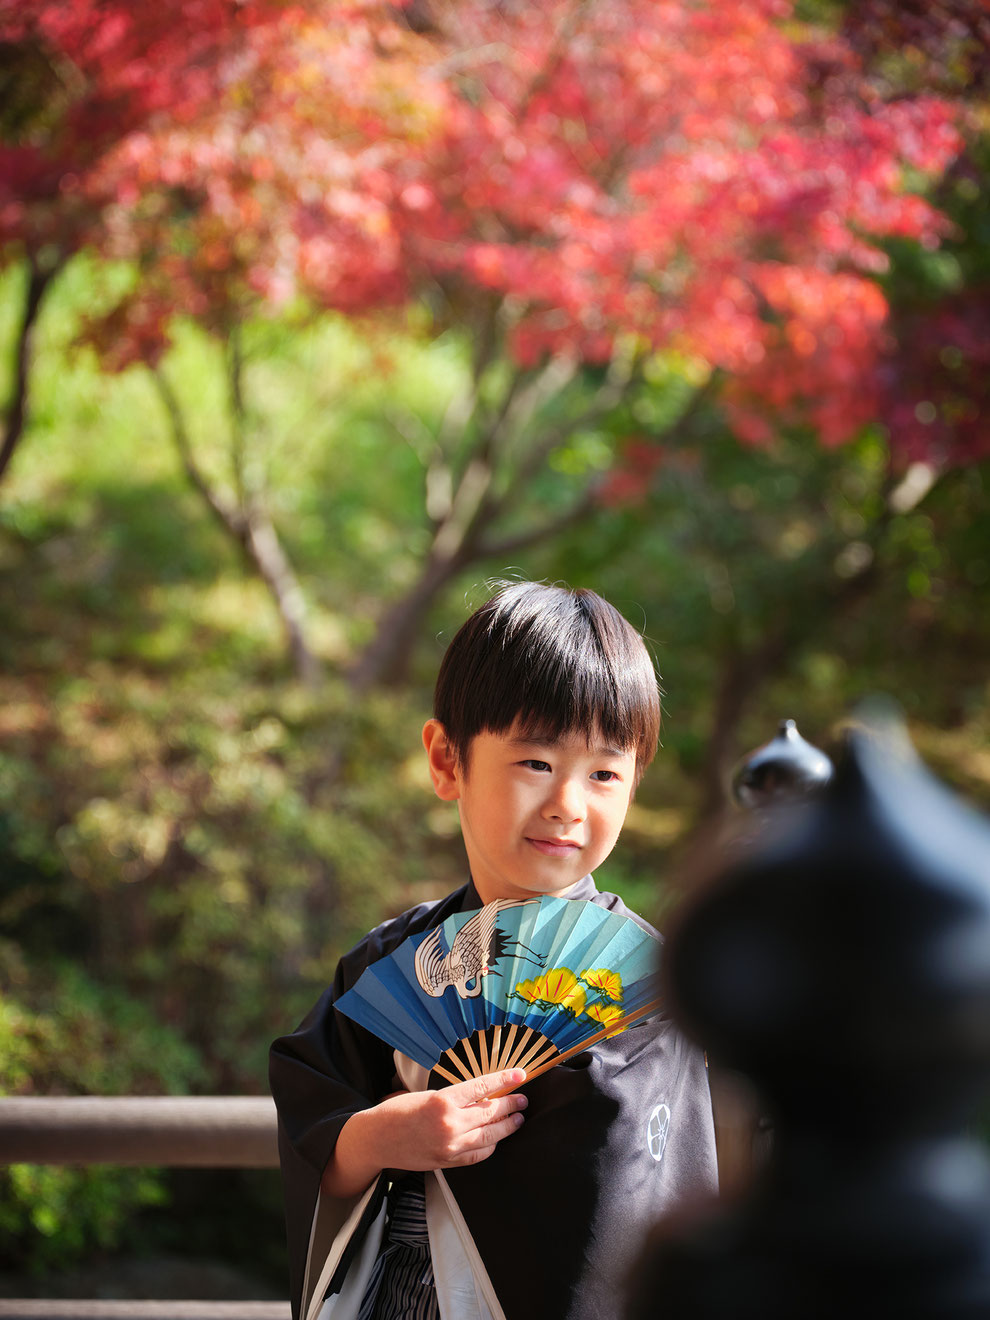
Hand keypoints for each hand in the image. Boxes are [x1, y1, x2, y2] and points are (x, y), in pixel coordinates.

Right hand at [322, 1068, 526, 1197]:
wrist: (376, 1139)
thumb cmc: (397, 1111)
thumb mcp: (426, 1094)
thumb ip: (453, 1097)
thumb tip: (481, 1093)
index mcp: (443, 1100)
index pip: (482, 1087)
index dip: (504, 1080)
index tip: (520, 1075)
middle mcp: (450, 1123)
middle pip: (491, 1113)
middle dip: (511, 1105)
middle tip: (523, 1099)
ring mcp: (450, 1146)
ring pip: (489, 1136)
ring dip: (507, 1127)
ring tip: (517, 1118)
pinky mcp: (447, 1162)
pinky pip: (477, 1155)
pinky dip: (490, 1147)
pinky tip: (497, 1140)